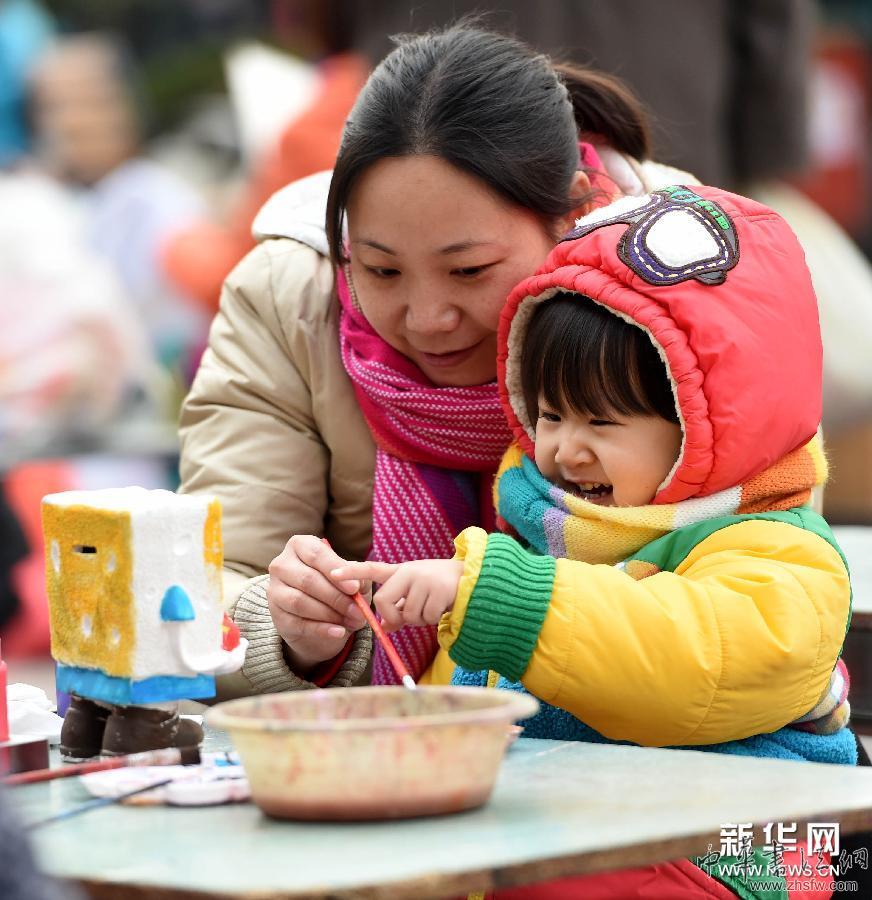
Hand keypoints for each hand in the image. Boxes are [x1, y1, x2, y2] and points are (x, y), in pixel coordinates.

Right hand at [267, 535, 366, 672]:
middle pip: (308, 579)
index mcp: (299, 545)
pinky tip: (339, 632)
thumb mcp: (348, 577)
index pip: (316, 554)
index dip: (336, 570)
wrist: (318, 615)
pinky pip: (298, 623)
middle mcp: (281, 564)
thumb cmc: (335, 586)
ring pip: (300, 602)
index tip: (354, 588)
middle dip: (336, 597)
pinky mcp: (276, 616)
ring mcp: (274, 591)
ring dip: (329, 614)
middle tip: (358, 611)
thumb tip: (357, 583)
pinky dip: (321, 629)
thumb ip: (355, 575)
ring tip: (351, 622)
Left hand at [331, 559, 462, 632]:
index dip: (351, 572)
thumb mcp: (417, 594)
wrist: (474, 579)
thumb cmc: (441, 588)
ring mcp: (423, 579)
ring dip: (419, 619)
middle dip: (393, 617)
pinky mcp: (438, 589)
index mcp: (401, 572)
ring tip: (433, 606)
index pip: (371, 569)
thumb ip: (399, 607)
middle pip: (383, 601)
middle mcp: (409, 571)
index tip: (332, 573)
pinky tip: (443, 607)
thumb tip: (384, 628)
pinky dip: (433, 619)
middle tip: (407, 618)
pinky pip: (426, 617)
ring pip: (408, 614)